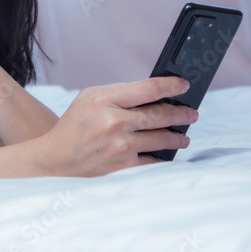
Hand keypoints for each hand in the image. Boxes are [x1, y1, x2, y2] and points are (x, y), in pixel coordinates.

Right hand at [30, 76, 197, 177]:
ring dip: (177, 137)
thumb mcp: (89, 98)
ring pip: (161, 138)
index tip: (184, 85)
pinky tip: (166, 153)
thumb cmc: (75, 125)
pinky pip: (153, 159)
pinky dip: (162, 155)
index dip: (171, 86)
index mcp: (105, 100)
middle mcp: (114, 122)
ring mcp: (120, 145)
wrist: (58, 159)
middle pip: (160, 114)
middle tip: (192, 113)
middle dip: (181, 113)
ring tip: (183, 135)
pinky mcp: (123, 166)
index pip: (148, 88)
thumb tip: (153, 93)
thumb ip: (119, 93)